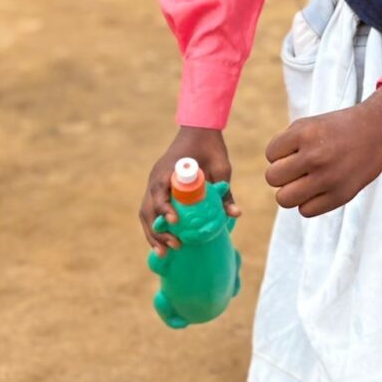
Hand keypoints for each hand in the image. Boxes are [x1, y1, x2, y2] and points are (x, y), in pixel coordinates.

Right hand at [139, 126, 240, 255]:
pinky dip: (155, 225)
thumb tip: (236, 214)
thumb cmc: (210, 146)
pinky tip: (164, 241)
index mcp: (167, 170)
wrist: (199, 128)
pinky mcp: (158, 187)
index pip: (159, 193)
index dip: (165, 210)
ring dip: (153, 233)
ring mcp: (154, 183)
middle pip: (148, 209)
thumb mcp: (221, 167)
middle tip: (174, 247)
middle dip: (157, 231)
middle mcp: (155, 178)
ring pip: (146, 212)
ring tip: (164, 253)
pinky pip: (152, 209)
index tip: (175, 222)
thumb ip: (224, 191)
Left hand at [264, 84, 381, 216]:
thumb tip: (272, 173)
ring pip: (284, 198)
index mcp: (304, 132)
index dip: (281, 152)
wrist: (378, 130)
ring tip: (306, 181)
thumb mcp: (310, 124)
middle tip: (299, 167)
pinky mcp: (339, 196)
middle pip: (272, 178)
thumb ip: (287, 145)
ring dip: (291, 191)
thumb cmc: (339, 128)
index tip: (297, 149)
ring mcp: (327, 178)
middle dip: (283, 173)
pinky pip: (305, 210)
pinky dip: (308, 203)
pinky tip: (320, 189)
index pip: (271, 154)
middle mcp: (314, 155)